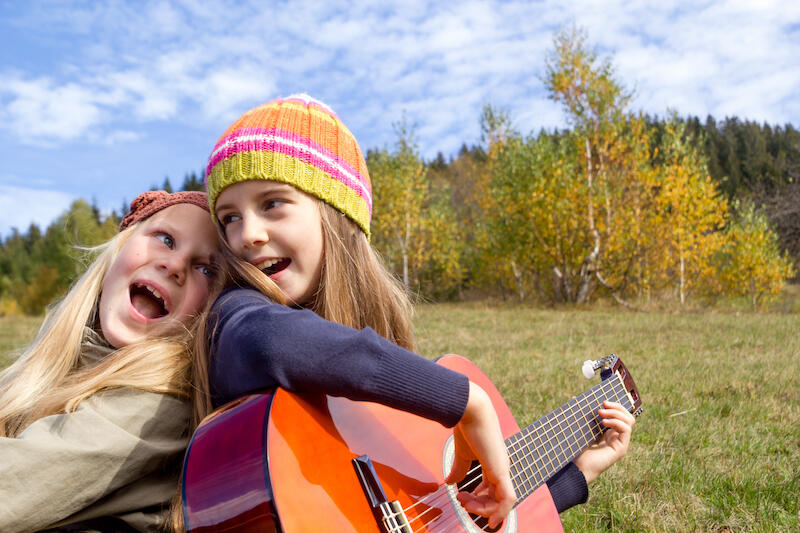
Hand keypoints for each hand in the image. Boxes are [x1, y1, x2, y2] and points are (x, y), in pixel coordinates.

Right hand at [444, 382, 515, 528]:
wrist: (471, 410)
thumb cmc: (467, 426)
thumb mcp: (462, 453)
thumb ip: (459, 469)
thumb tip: (450, 482)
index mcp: (493, 463)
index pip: (491, 488)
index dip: (477, 498)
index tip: (460, 497)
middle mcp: (500, 468)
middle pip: (495, 498)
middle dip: (478, 506)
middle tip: (462, 503)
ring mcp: (502, 470)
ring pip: (501, 502)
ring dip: (483, 509)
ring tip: (466, 504)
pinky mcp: (500, 471)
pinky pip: (507, 500)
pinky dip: (500, 512)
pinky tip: (491, 520)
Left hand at [573, 400, 634, 482]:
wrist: (577, 466)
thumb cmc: (577, 449)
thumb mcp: (580, 428)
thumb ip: (581, 415)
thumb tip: (573, 398)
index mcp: (609, 431)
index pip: (620, 414)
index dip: (614, 405)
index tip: (601, 401)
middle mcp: (617, 436)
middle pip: (627, 415)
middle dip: (617, 407)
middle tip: (603, 404)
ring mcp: (621, 442)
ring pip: (629, 420)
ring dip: (616, 413)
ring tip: (601, 413)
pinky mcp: (621, 448)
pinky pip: (626, 430)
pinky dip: (617, 422)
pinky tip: (604, 422)